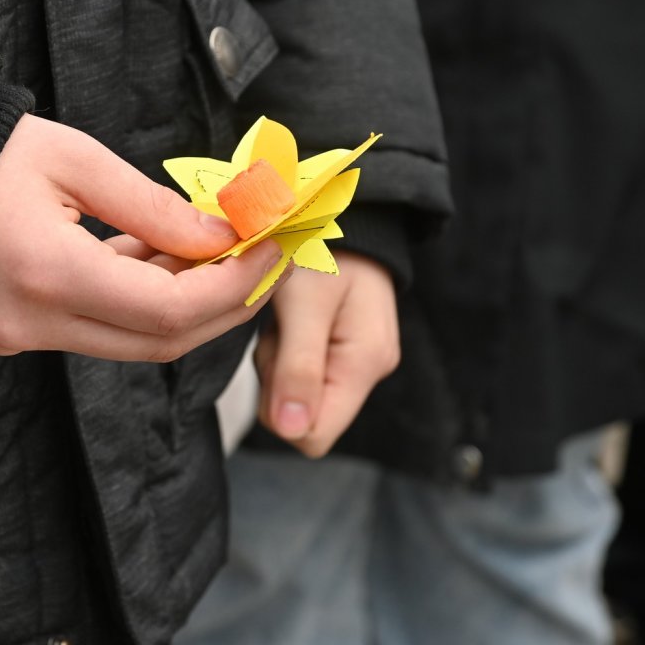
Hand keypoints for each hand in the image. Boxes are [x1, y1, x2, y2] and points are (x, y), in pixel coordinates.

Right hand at [0, 115, 287, 360]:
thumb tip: (223, 240)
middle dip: (222, 306)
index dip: (231, 288)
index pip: (168, 310)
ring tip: (215, 252)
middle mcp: (33, 322)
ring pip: (131, 343)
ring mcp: (20, 337)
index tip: (270, 254)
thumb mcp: (77, 161)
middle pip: (158, 342)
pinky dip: (139, 303)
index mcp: (48, 273)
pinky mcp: (14, 336)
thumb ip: (154, 208)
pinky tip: (161, 260)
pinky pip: (97, 332)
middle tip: (263, 264)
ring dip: (183, 305)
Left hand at [254, 252, 398, 456]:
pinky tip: (289, 316)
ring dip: (277, 360)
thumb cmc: (322, 246)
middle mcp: (367, 370)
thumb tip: (292, 432)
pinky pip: (299, 371)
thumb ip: (299, 368)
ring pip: (294, 394)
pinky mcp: (342, 349)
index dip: (281, 408)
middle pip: (301, 416)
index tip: (278, 354)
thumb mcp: (305, 303)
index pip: (314, 435)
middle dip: (277, 379)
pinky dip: (284, 348)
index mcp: (364, 364)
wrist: (341, 208)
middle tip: (279, 327)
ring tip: (285, 315)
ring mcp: (355, 360)